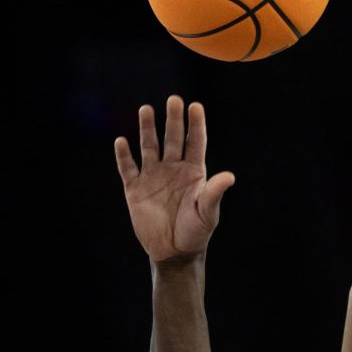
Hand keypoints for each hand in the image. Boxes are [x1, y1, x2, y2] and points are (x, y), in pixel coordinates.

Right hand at [114, 94, 235, 262]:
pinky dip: (124, 155)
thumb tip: (229, 176)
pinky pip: (128, 168)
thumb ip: (215, 193)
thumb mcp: (208, 213)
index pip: (195, 142)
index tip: (195, 106)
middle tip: (173, 99)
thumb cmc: (196, 232)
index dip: (195, 124)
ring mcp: (153, 177)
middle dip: (173, 119)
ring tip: (146, 109)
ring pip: (149, 147)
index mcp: (194, 171)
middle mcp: (173, 169)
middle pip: (172, 138)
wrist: (174, 252)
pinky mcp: (135, 189)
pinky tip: (122, 142)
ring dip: (147, 128)